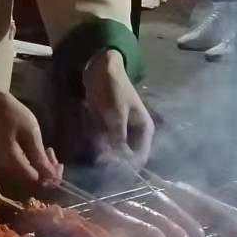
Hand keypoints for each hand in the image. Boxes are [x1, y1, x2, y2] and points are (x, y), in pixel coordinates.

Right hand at [0, 80, 59, 185]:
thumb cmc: (9, 114)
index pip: (35, 182)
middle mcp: (4, 170)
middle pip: (30, 184)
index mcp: (10, 164)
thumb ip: (39, 157)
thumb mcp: (29, 133)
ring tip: (49, 152)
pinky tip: (40, 152)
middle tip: (55, 158)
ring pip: (26, 178)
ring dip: (41, 168)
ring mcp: (1, 167)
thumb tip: (52, 178)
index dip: (50, 177)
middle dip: (47, 173)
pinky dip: (32, 164)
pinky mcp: (2, 163)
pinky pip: (20, 171)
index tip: (59, 164)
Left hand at [82, 50, 152, 166]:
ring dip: (103, 150)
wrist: (99, 69)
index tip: (111, 167)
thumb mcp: (117, 114)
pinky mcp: (108, 129)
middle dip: (112, 159)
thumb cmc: (113, 89)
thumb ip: (119, 138)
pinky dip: (97, 141)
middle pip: (127, 157)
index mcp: (144, 129)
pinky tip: (92, 130)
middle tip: (99, 155)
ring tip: (95, 137)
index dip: (126, 166)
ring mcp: (121, 132)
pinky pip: (104, 143)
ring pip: (114, 152)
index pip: (140, 158)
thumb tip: (118, 161)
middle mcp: (135, 134)